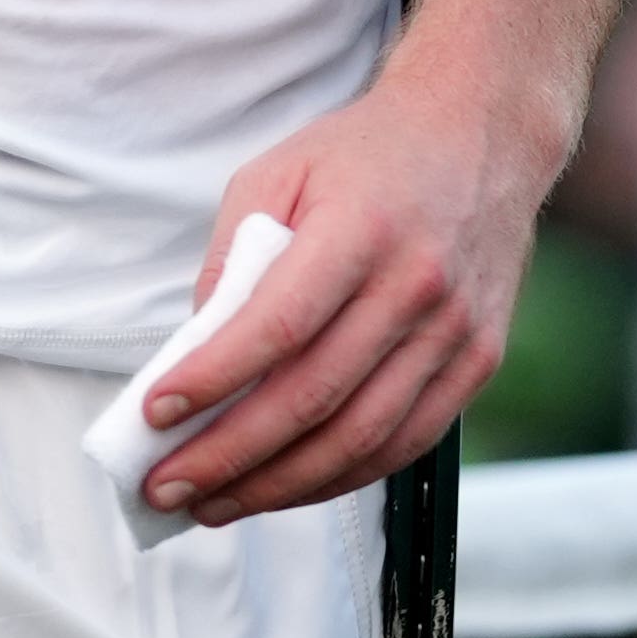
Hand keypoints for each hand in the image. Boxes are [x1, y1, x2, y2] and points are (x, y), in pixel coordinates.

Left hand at [132, 60, 558, 524]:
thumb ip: (233, 255)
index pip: (278, 326)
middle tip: (165, 486)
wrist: (481, 132)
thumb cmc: (367, 154)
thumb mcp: (280, 171)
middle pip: (313, 398)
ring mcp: (455, 331)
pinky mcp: (478, 360)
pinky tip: (287, 487)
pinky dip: (340, 477)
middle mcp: (417, 285)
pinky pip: (404, 442)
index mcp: (361, 228)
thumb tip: (195, 350)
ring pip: (360, 438)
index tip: (155, 413)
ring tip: (214, 504)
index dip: (213, 379)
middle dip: (228, 455)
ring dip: (278, 486)